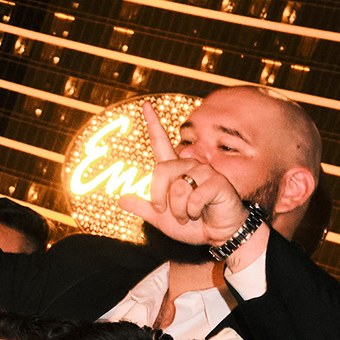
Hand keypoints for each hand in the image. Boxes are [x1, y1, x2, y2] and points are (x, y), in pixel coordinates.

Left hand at [117, 104, 252, 248]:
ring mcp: (204, 172)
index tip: (145, 105)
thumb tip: (120, 199)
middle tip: (172, 213)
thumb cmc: (193, 223)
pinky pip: (194, 197)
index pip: (160, 143)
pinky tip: (203, 212)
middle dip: (159, 199)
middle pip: (160, 171)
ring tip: (191, 214)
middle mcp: (188, 166)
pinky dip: (194, 212)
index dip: (152, 124)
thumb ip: (144, 208)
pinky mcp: (217, 182)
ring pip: (178, 188)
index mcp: (175, 171)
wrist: (218, 234)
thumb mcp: (163, 219)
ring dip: (180, 210)